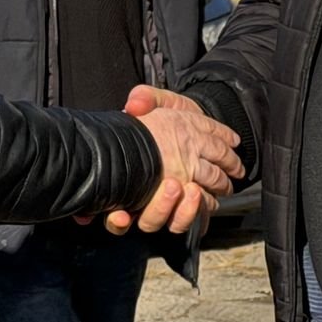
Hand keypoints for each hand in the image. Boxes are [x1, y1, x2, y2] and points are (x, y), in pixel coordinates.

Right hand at [120, 86, 241, 234]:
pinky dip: (199, 213)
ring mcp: (173, 204)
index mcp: (133, 177)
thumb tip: (133, 105)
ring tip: (195, 189)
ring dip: (185, 210)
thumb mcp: (158, 102)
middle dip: (161, 207)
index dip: (117, 219)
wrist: (199, 122)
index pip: (116, 214)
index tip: (122, 215)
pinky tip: (205, 198)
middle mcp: (149, 198)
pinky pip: (196, 221)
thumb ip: (145, 98)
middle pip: (149, 220)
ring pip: (174, 223)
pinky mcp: (195, 205)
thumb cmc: (173, 116)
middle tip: (172, 185)